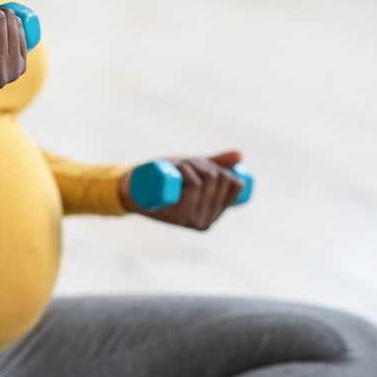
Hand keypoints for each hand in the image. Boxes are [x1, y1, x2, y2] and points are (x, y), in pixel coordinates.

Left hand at [119, 150, 246, 229]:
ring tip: (180, 166)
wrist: (136, 189)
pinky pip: (193, 185)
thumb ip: (219, 165)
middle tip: (187, 164)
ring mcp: (190, 219)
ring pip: (205, 180)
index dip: (224, 169)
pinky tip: (181, 169)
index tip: (207, 166)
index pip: (235, 185)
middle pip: (217, 181)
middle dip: (205, 164)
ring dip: (193, 164)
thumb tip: (241, 155)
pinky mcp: (176, 214)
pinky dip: (187, 171)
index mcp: (215, 214)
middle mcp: (205, 221)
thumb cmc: (168, 179)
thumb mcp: (196, 170)